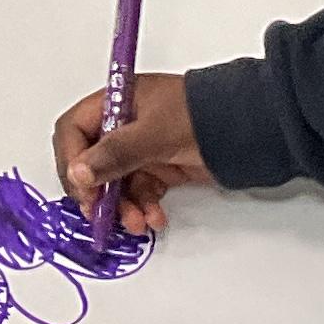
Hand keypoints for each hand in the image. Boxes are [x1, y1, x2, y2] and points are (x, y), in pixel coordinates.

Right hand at [54, 70, 213, 236]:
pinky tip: (154, 218)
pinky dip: (143, 207)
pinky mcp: (160, 167)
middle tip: (100, 215)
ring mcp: (142, 147)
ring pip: (115, 183)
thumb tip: (79, 173)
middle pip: (90, 161)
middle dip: (95, 191)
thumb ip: (115, 153)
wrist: (252, 126)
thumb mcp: (154, 133)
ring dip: (121, 206)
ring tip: (136, 222)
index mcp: (116, 101)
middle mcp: (123, 124)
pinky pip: (140, 192)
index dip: (72, 159)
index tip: (83, 188)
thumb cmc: (202, 115)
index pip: (74, 130)